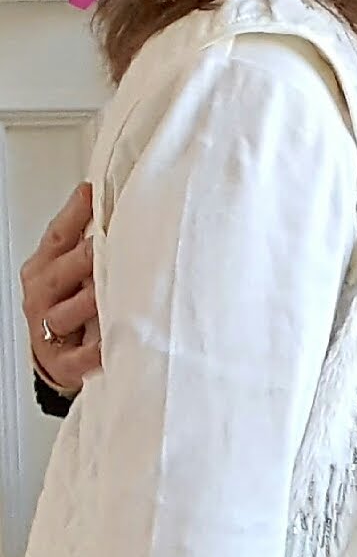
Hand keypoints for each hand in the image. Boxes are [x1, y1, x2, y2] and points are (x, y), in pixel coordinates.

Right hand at [20, 182, 101, 393]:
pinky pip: (80, 356)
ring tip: (112, 292)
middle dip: (86, 258)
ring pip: (67, 312)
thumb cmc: (71, 304)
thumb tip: (111, 199)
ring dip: (91, 301)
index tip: (92, 194)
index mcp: (45, 268)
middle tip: (109, 246)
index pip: (57, 236)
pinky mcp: (64, 362)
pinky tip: (112, 343)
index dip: (74, 214)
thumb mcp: (72, 268)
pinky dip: (96, 351)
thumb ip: (88, 238)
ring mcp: (50, 328)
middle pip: (62, 271)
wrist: (60, 358)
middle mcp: (43, 295)